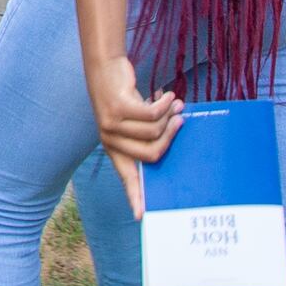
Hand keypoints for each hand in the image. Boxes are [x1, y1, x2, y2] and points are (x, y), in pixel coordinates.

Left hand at [87, 49, 182, 215]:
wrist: (105, 68)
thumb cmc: (123, 96)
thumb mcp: (134, 118)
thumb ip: (152, 130)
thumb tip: (180, 127)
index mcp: (115, 149)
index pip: (127, 178)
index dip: (135, 196)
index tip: (141, 216)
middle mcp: (111, 140)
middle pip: (152, 153)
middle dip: (171, 136)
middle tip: (181, 120)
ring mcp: (111, 125)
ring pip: (154, 132)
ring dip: (168, 116)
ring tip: (172, 104)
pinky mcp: (118, 108)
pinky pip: (152, 114)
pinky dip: (164, 104)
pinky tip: (168, 96)